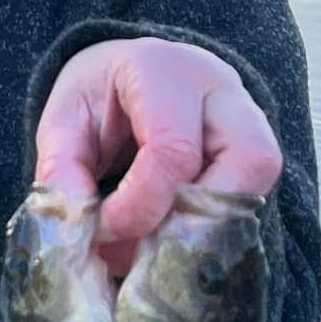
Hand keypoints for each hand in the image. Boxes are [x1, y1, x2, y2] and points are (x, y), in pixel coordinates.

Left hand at [34, 37, 281, 274]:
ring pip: (259, 183)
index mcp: (163, 71)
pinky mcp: (259, 151)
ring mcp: (250, 118)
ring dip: (209, 229)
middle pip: (246, 162)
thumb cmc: (98, 100)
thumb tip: (79, 225)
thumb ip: (61, 170)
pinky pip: (252, 200)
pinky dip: (212, 230)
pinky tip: (171, 239)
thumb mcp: (63, 123)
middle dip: (191, 222)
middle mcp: (221, 88)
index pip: (173, 151)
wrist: (128, 81)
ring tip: (155, 247)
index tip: (103, 230)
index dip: (139, 206)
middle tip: (141, 250)